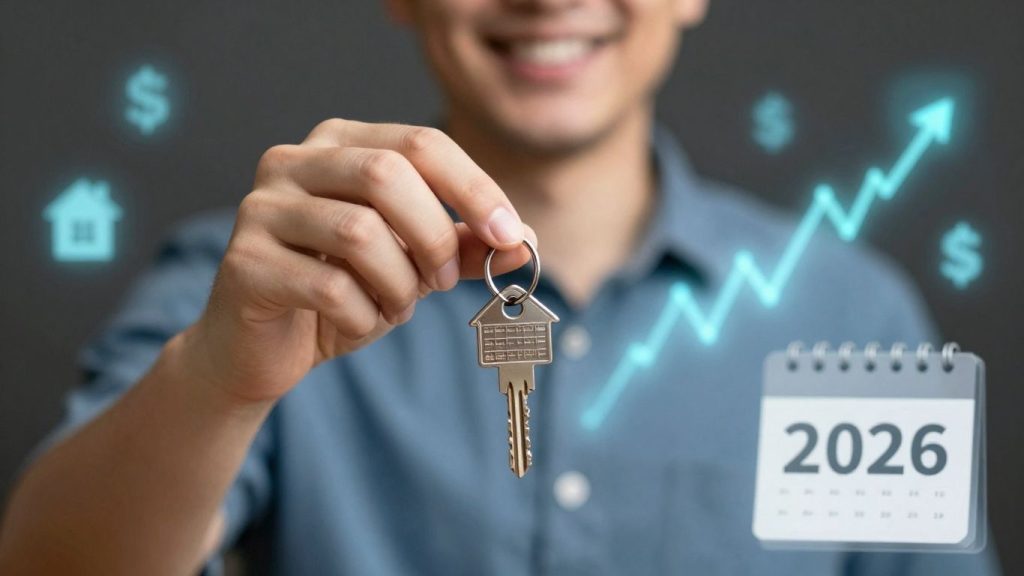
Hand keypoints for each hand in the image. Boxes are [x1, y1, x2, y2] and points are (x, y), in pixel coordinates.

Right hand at [183, 120, 535, 404]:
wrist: (259, 350)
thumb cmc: (340, 294)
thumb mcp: (412, 265)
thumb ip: (462, 247)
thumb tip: (522, 241)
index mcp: (339, 144)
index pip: (420, 143)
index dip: (473, 187)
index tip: (510, 235)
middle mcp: (292, 161)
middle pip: (385, 174)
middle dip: (434, 237)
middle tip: (442, 282)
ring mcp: (260, 208)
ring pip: (359, 232)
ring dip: (398, 284)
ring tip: (394, 308)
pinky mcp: (243, 263)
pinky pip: (328, 287)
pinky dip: (361, 316)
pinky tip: (356, 323)